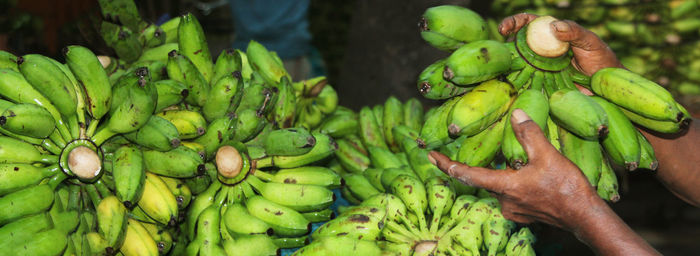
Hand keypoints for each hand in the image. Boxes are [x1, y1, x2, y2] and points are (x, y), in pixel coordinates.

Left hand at [428, 109, 600, 230]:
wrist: (585, 216)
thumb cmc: (567, 187)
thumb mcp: (548, 155)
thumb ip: (529, 134)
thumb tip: (515, 113)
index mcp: (504, 187)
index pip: (466, 174)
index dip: (446, 164)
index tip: (430, 155)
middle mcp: (504, 202)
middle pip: (483, 179)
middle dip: (480, 163)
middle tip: (475, 146)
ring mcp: (513, 210)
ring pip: (498, 185)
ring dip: (500, 171)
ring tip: (510, 157)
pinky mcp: (524, 213)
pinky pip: (511, 193)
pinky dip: (512, 180)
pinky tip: (524, 171)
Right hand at [499, 13, 623, 76]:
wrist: (606, 86)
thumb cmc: (602, 60)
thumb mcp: (591, 41)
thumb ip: (574, 32)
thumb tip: (553, 27)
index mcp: (552, 33)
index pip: (529, 23)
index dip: (515, 22)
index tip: (505, 28)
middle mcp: (543, 48)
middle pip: (518, 41)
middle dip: (505, 43)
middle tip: (500, 48)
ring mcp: (540, 66)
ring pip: (519, 62)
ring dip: (508, 64)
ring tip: (502, 66)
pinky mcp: (542, 83)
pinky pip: (526, 81)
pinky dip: (517, 82)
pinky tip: (510, 83)